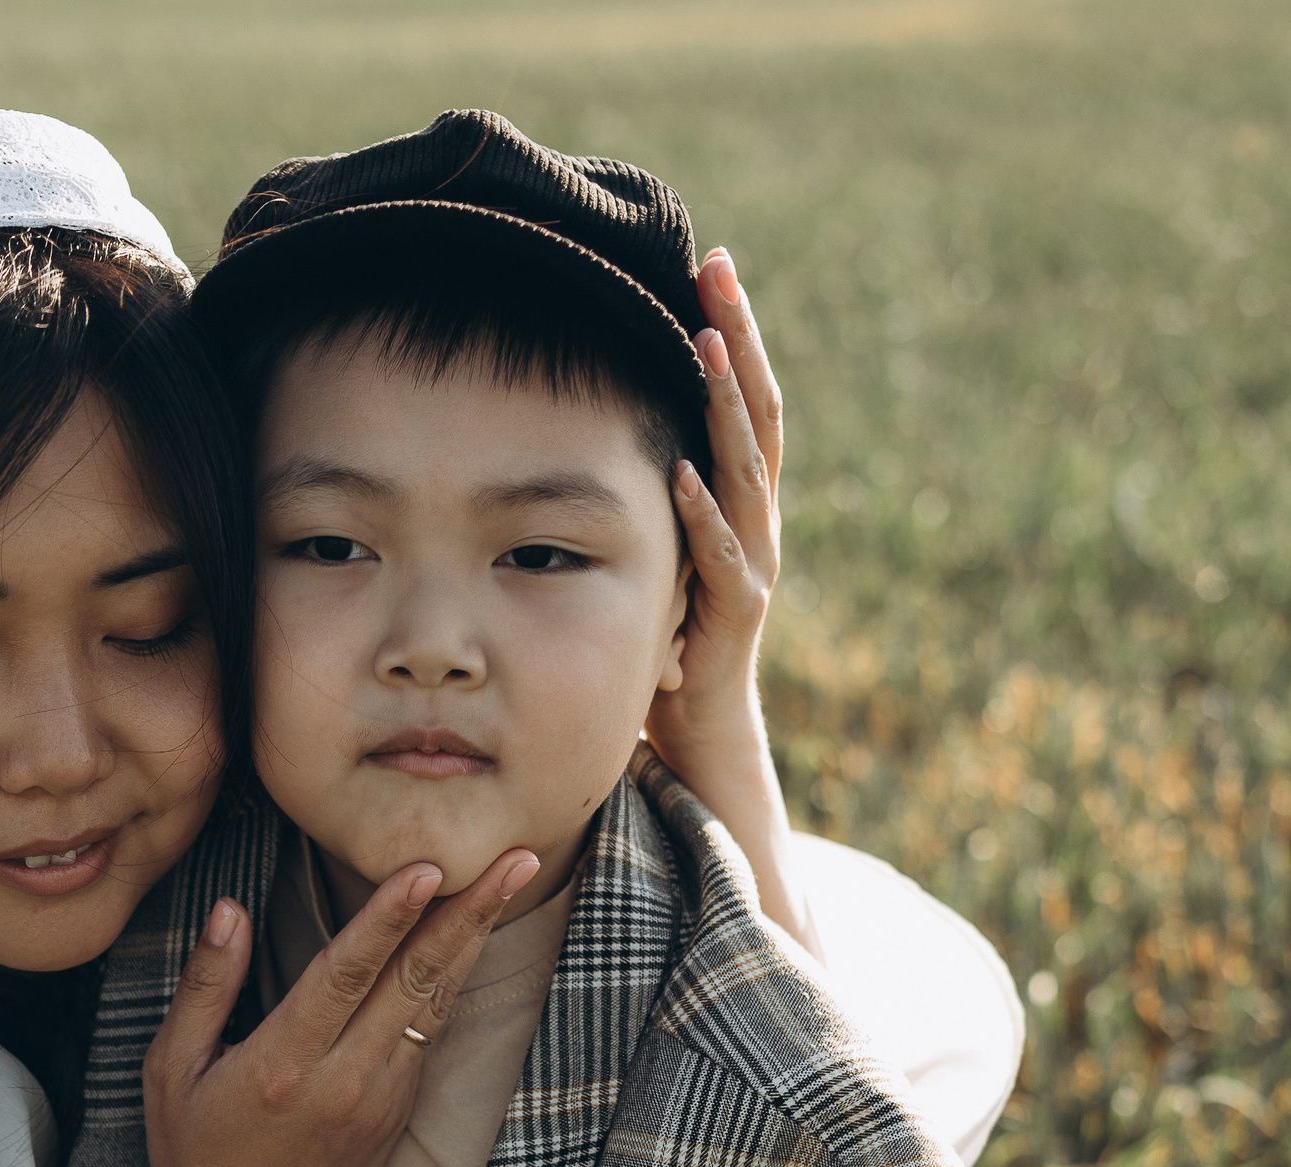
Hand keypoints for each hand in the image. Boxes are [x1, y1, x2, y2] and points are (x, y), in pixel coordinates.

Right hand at [141, 846, 539, 1166]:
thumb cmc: (196, 1160)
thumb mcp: (170, 1072)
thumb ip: (205, 989)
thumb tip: (229, 910)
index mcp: (282, 1065)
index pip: (346, 974)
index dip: (389, 916)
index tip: (427, 865)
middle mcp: (343, 1079)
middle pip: (416, 979)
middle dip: (469, 912)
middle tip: (517, 857)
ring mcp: (381, 1098)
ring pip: (436, 1001)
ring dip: (476, 937)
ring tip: (512, 881)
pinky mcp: (398, 1111)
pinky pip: (430, 1032)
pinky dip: (454, 980)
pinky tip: (473, 939)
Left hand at [647, 250, 819, 955]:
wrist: (700, 777)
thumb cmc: (653, 679)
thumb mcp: (626, 578)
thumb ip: (607, 519)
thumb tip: (540, 460)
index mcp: (720, 512)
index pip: (725, 406)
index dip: (718, 336)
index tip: (698, 265)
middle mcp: (744, 536)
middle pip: (750, 420)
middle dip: (734, 340)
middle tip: (715, 263)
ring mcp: (745, 583)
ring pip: (748, 479)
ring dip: (726, 410)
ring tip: (707, 341)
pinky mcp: (731, 637)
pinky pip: (725, 570)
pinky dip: (704, 519)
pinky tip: (680, 473)